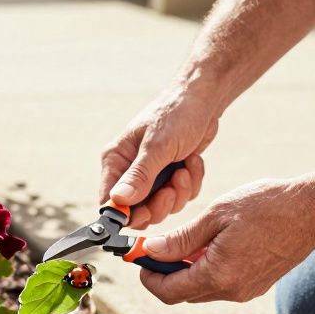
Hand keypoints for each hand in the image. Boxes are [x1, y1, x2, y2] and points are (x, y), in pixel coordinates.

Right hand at [100, 91, 218, 228]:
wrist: (204, 100)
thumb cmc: (176, 114)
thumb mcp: (158, 146)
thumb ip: (139, 176)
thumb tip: (118, 200)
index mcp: (117, 160)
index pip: (110, 201)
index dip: (126, 213)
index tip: (146, 212)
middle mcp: (130, 171)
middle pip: (138, 211)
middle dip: (160, 204)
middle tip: (172, 189)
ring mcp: (152, 175)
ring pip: (162, 207)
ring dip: (179, 192)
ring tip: (185, 168)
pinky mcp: (171, 177)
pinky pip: (179, 197)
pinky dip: (191, 184)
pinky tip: (192, 162)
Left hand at [138, 179, 314, 303]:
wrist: (312, 211)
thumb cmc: (266, 206)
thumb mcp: (216, 215)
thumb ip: (182, 239)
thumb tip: (151, 251)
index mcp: (218, 275)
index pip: (168, 292)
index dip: (148, 277)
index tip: (139, 257)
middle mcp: (231, 291)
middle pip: (183, 293)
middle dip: (165, 272)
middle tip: (157, 245)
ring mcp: (246, 291)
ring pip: (202, 289)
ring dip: (187, 270)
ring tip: (188, 239)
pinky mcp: (256, 286)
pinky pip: (221, 283)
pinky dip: (208, 268)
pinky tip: (213, 243)